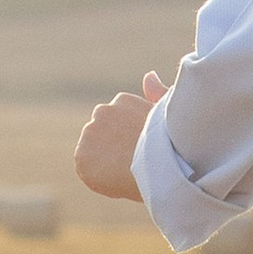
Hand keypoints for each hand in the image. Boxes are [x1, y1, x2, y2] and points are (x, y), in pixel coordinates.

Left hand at [74, 69, 167, 202]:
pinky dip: (96, 176)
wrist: (160, 168)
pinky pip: (86, 168)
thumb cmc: (172, 144)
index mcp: (122, 101)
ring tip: (125, 170)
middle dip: (112, 145)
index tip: (140, 149)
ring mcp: (90, 132)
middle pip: (103, 134)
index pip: (117, 122)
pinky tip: (115, 178)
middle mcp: (102, 112)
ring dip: (103, 159)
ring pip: (93, 150)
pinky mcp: (81, 155)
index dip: (128, 139)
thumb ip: (156, 93)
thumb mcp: (167, 114)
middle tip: (133, 160)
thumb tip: (148, 75)